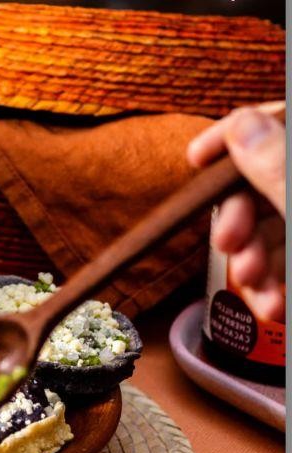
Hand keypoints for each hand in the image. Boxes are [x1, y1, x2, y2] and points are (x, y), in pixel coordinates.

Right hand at [187, 103, 285, 321]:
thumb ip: (276, 166)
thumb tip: (240, 127)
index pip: (275, 121)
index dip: (233, 133)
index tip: (194, 157)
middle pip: (265, 183)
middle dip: (239, 219)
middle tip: (227, 244)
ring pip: (273, 230)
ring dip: (252, 263)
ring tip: (256, 289)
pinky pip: (286, 263)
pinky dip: (274, 286)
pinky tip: (272, 307)